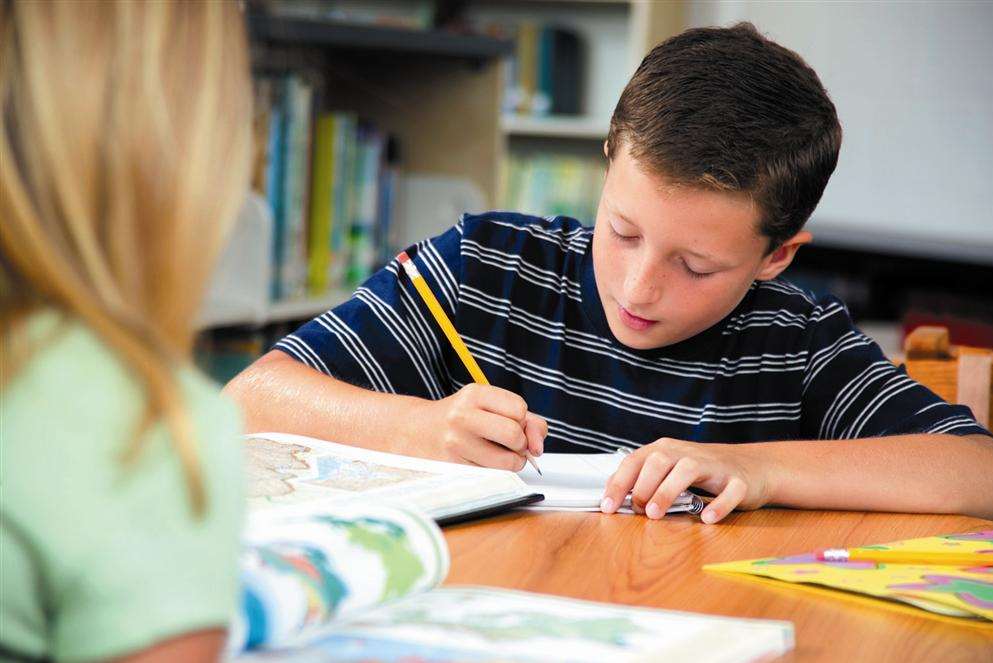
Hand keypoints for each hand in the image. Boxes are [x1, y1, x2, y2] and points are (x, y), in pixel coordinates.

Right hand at [410, 384, 545, 469]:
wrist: (417, 431)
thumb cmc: (462, 418)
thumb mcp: (489, 405)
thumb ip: (526, 420)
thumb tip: (538, 447)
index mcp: (474, 395)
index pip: (519, 408)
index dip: (522, 419)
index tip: (511, 421)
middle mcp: (462, 417)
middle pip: (514, 434)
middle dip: (520, 443)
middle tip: (510, 443)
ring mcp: (455, 443)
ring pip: (507, 461)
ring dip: (512, 462)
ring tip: (498, 454)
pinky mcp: (452, 467)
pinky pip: (493, 476)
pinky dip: (496, 472)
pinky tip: (483, 462)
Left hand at [600, 438, 771, 523]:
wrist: (751, 466)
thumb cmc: (702, 472)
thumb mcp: (669, 471)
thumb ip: (644, 482)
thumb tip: (614, 501)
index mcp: (665, 450)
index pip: (635, 461)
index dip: (619, 484)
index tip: (608, 506)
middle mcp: (687, 453)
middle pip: (659, 460)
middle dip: (643, 486)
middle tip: (638, 510)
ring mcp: (714, 465)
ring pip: (688, 470)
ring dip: (668, 491)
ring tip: (655, 514)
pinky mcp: (739, 481)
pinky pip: (729, 491)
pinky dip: (718, 505)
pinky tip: (707, 518)